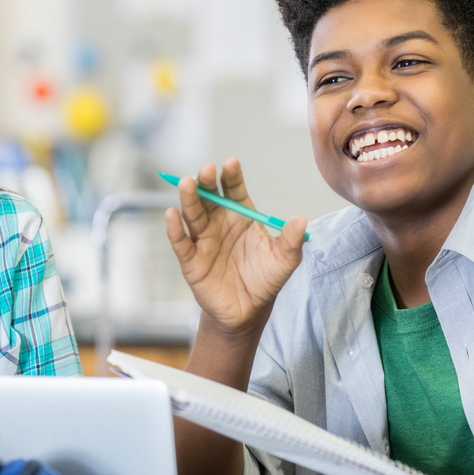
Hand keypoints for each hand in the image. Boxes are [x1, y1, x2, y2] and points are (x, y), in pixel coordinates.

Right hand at [165, 158, 306, 335]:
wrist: (249, 310)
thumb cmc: (266, 279)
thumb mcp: (284, 259)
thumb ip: (291, 240)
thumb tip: (301, 220)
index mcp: (240, 214)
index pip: (233, 189)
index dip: (231, 176)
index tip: (231, 163)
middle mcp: (218, 222)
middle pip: (209, 196)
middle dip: (206, 181)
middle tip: (206, 170)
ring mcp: (203, 240)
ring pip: (193, 214)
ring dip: (189, 198)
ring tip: (187, 183)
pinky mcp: (191, 260)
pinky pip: (181, 242)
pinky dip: (175, 229)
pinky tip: (172, 214)